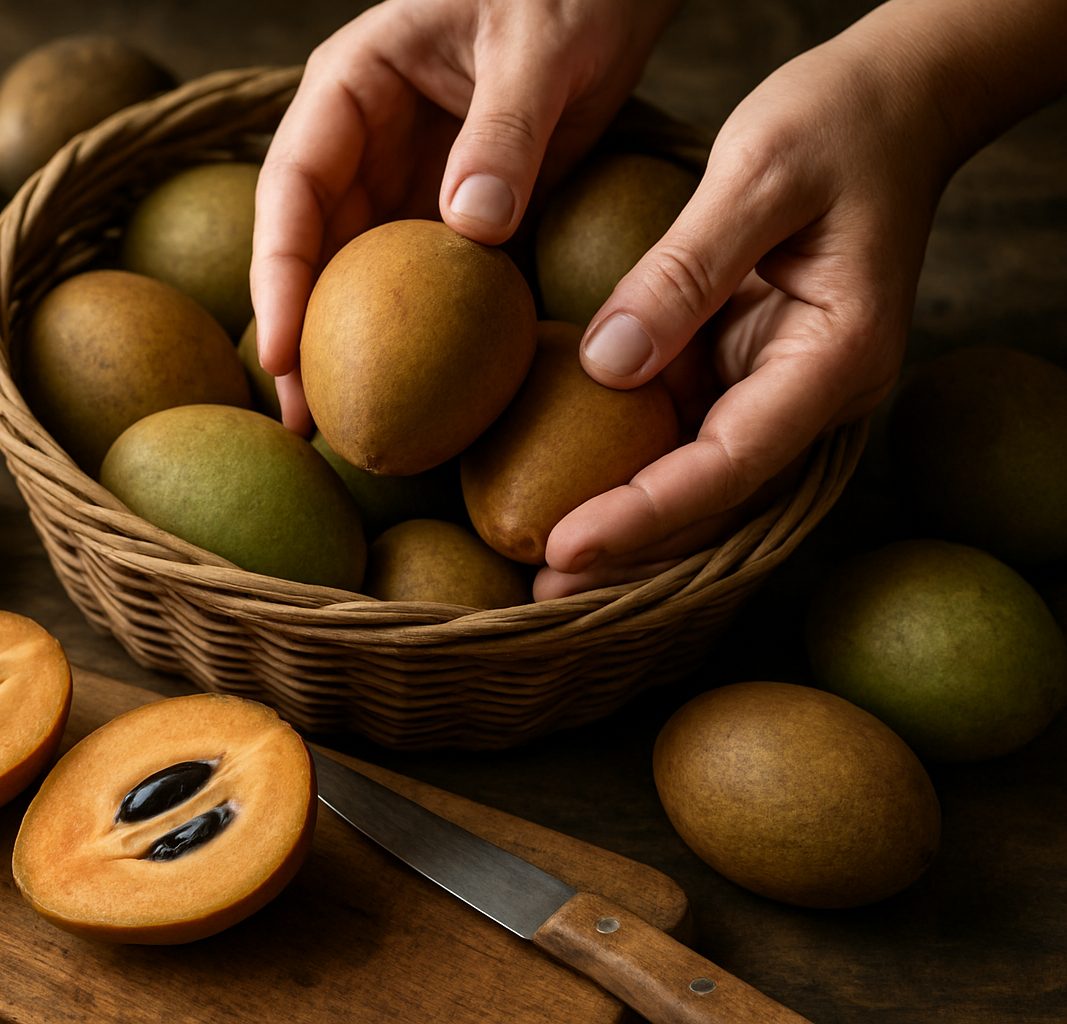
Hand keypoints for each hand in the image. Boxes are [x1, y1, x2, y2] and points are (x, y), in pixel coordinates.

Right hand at [250, 0, 681, 433]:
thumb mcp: (536, 46)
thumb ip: (504, 130)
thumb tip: (470, 227)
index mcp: (350, 88)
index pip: (291, 186)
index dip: (278, 272)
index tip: (281, 351)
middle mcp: (362, 142)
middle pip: (311, 248)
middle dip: (301, 335)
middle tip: (307, 424)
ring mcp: (406, 182)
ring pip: (360, 276)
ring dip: (353, 349)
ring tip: (350, 433)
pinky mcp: (455, 215)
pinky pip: (426, 283)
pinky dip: (422, 338)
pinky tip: (425, 398)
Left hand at [535, 0, 1061, 598]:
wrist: (893, 106)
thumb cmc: (837, 124)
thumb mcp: (758, 173)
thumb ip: (686, 269)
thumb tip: (605, 367)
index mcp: (839, 357)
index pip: (734, 462)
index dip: (649, 513)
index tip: (567, 545)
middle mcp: (816, 394)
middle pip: (721, 502)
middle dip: (634, 553)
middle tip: (539, 594)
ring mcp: (783, 391)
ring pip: (704, 486)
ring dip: (630, 530)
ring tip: (539, 574)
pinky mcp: (748, 375)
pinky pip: (689, 440)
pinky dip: (632, 473)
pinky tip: (567, 497)